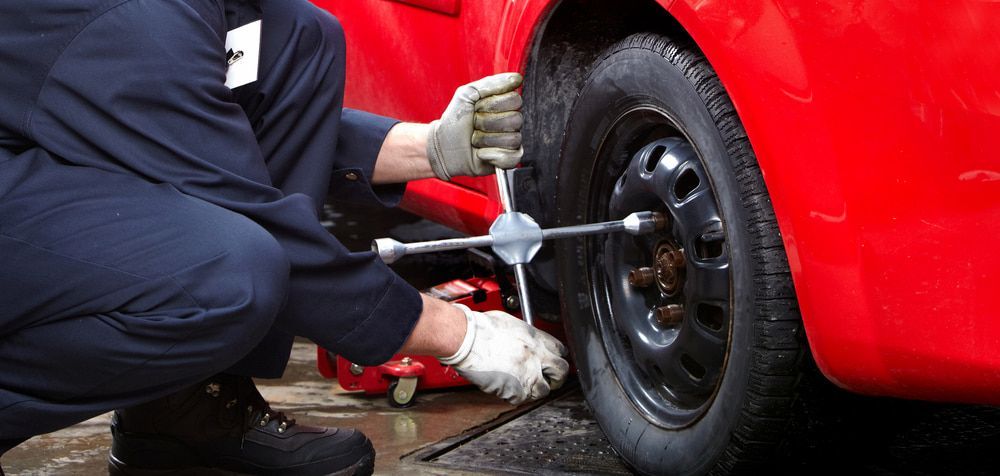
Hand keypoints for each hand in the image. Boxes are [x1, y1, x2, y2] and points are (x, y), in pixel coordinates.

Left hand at [426, 73, 523, 180]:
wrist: (443, 146)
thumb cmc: (455, 121)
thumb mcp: (467, 94)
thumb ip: (491, 83)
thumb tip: (517, 79)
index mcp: (504, 105)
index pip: (515, 100)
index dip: (493, 104)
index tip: (477, 108)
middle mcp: (510, 122)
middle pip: (515, 120)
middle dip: (487, 122)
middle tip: (475, 125)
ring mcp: (510, 142)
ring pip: (511, 139)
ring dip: (486, 139)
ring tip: (475, 139)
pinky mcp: (507, 159)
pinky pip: (511, 156)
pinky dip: (490, 155)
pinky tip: (481, 152)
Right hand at [439, 304, 568, 404]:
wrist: (466, 338)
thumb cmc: (480, 328)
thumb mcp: (510, 323)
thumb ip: (523, 335)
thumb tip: (524, 340)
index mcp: (535, 338)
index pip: (560, 351)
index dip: (556, 358)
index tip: (552, 362)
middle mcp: (536, 357)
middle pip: (561, 371)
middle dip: (556, 377)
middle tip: (549, 380)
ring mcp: (527, 375)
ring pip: (545, 390)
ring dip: (537, 389)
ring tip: (526, 386)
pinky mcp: (515, 390)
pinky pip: (522, 399)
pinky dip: (516, 396)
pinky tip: (508, 389)